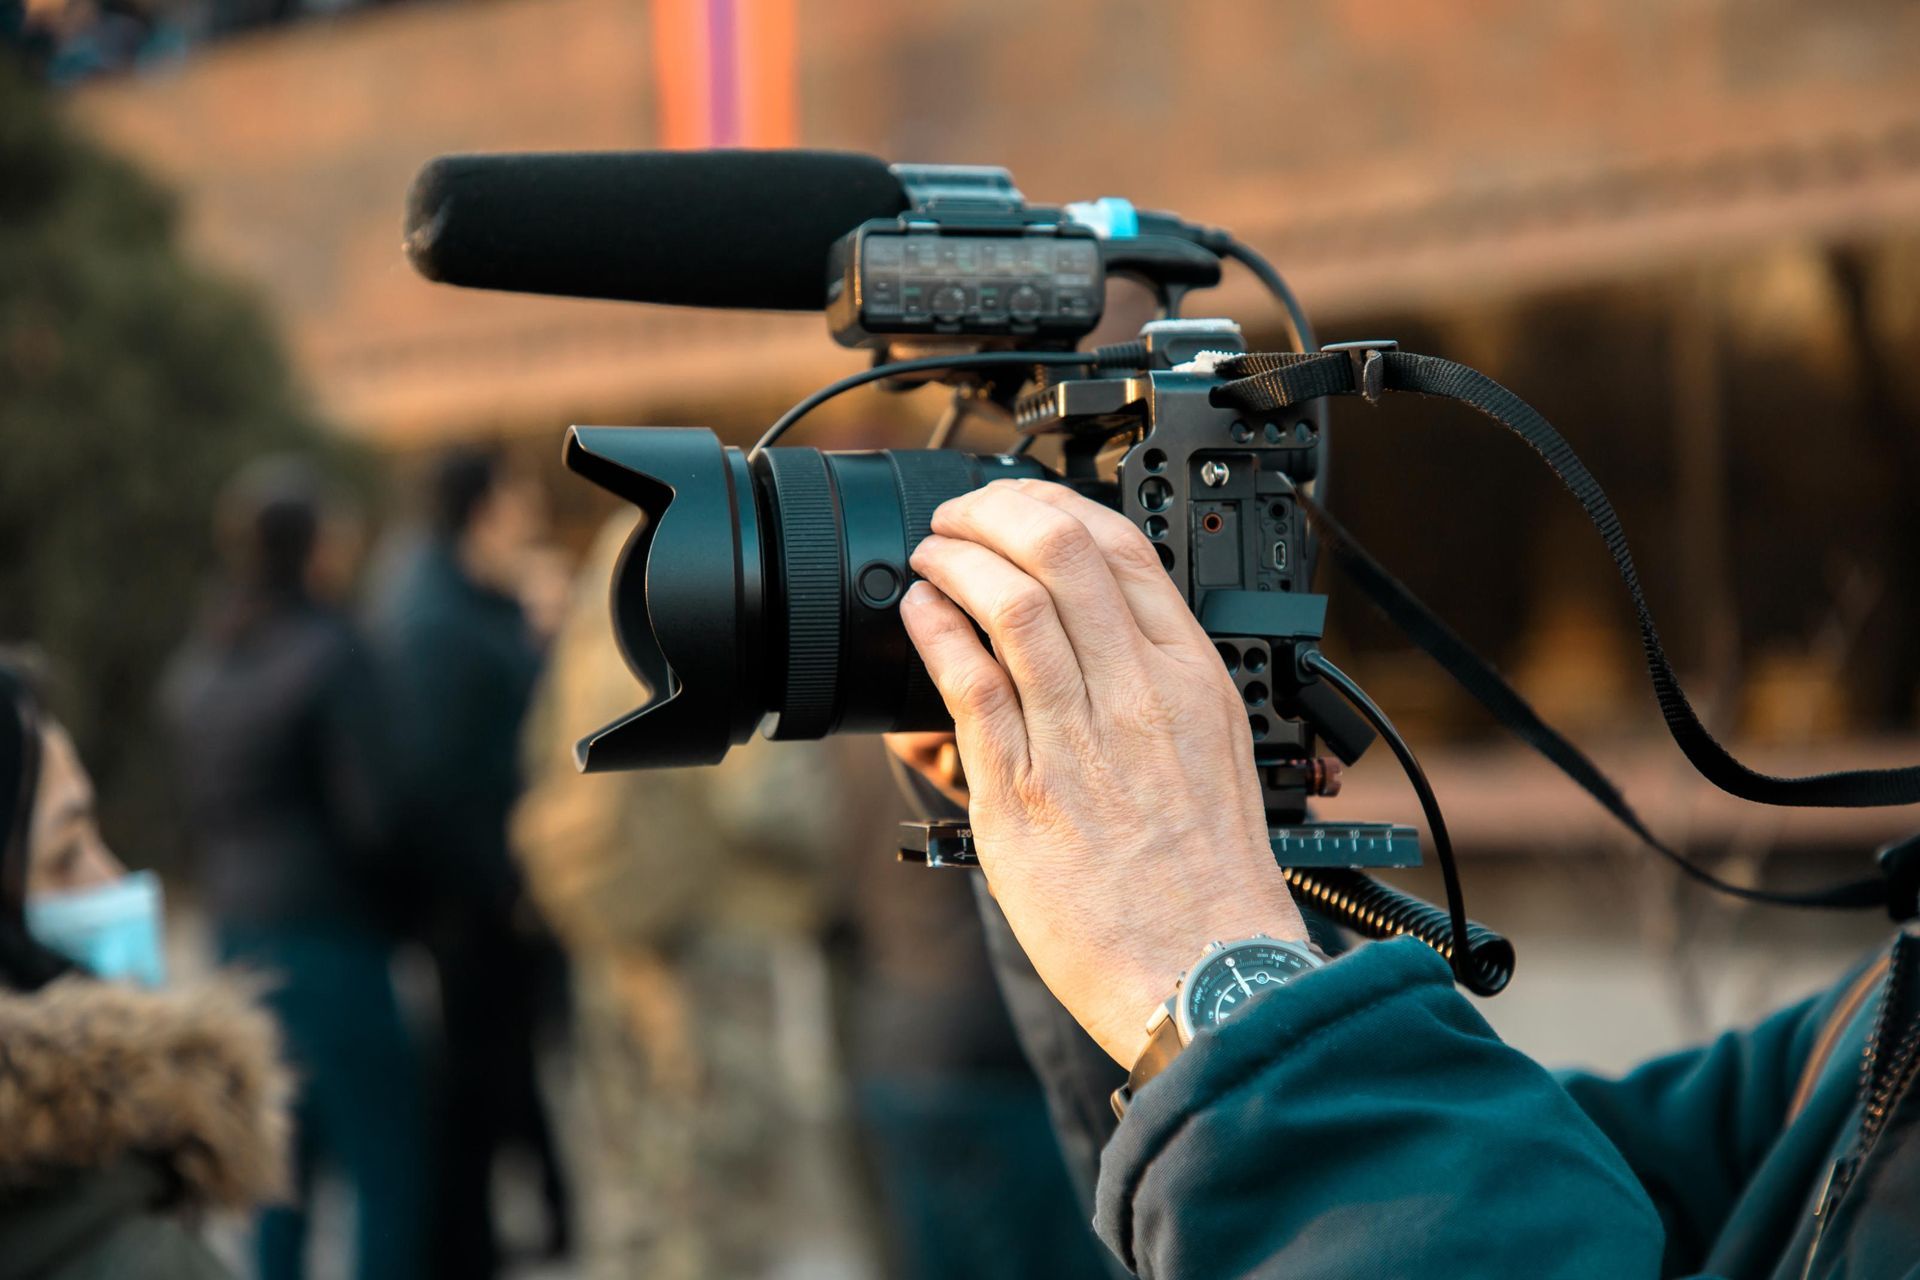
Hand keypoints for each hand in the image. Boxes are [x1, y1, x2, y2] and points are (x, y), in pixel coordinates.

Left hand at [899, 479, 1306, 1064]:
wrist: (1201, 965)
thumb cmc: (1206, 875)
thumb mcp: (1210, 750)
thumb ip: (1157, 684)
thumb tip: (1096, 631)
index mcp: (1191, 677)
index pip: (1125, 548)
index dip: (1057, 507)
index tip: (1020, 507)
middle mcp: (1139, 694)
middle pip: (1064, 552)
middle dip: (995, 513)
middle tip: (959, 518)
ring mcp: (1081, 739)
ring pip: (1015, 604)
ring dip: (956, 561)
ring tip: (930, 556)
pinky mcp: (1024, 790)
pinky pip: (971, 682)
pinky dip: (936, 630)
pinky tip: (917, 612)